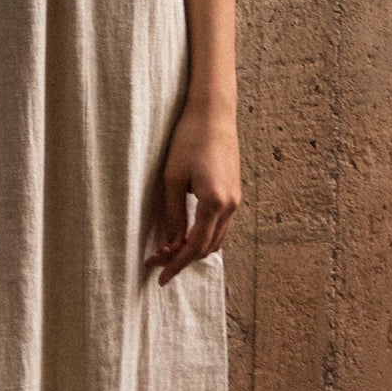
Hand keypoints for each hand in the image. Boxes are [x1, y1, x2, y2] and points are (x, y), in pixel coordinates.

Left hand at [146, 103, 240, 284]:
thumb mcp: (172, 178)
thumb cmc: (189, 139)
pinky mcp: (234, 192)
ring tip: (167, 249)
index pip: (194, 246)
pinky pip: (220, 225)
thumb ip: (172, 213)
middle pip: (207, 247)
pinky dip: (203, 235)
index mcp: (214, 202)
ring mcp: (235, 199)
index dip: (176, 264)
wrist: (214, 112)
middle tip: (156, 261)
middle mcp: (230, 205)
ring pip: (216, 238)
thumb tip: (170, 243)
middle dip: (182, 259)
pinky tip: (184, 233)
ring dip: (193, 248)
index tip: (160, 277)